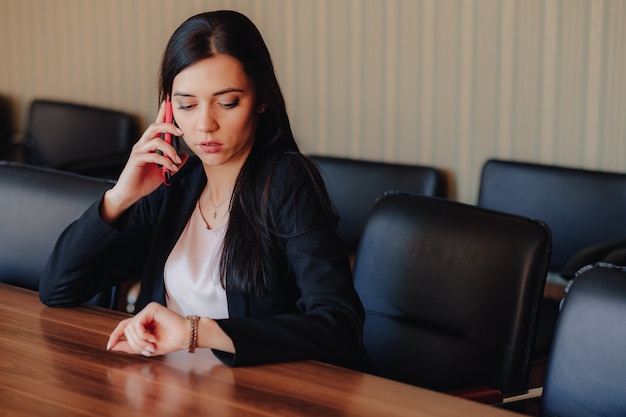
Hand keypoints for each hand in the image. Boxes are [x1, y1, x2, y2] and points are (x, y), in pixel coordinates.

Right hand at [101, 102, 187, 222]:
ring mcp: (139, 151)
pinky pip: (153, 155)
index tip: (168, 102)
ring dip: (170, 149)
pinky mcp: (136, 160)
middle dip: (169, 126)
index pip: (156, 125)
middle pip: (155, 127)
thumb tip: (185, 156)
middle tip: (181, 132)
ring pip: (156, 140)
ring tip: (176, 160)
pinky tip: (171, 168)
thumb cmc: (145, 180)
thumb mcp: (164, 170)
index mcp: (149, 144)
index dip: (162, 113)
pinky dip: (165, 161)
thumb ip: (174, 162)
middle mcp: (143, 144)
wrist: (130, 193)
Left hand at [107, 302, 188, 356]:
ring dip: (140, 341)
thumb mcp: (146, 347)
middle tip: (148, 350)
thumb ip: (130, 346)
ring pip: (131, 328)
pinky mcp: (152, 308)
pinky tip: (152, 338)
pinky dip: (143, 334)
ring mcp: (148, 310)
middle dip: (135, 344)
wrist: (184, 338)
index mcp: (144, 322)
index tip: (109, 347)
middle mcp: (145, 315)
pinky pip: (138, 323)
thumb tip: (113, 346)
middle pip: (127, 330)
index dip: (115, 336)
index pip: (124, 326)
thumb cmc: (171, 342)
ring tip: (151, 345)